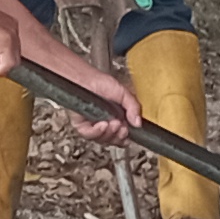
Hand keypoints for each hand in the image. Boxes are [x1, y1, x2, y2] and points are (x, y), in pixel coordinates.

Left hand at [10, 24, 138, 137]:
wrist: (83, 78)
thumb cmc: (99, 82)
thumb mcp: (123, 93)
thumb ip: (133, 107)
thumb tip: (138, 122)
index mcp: (116, 117)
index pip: (123, 135)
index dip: (126, 137)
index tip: (129, 132)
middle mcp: (105, 122)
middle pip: (113, 140)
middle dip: (119, 136)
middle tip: (122, 127)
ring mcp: (93, 124)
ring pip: (102, 140)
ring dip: (109, 134)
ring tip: (112, 123)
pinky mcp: (81, 124)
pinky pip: (89, 135)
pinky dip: (96, 132)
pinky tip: (102, 124)